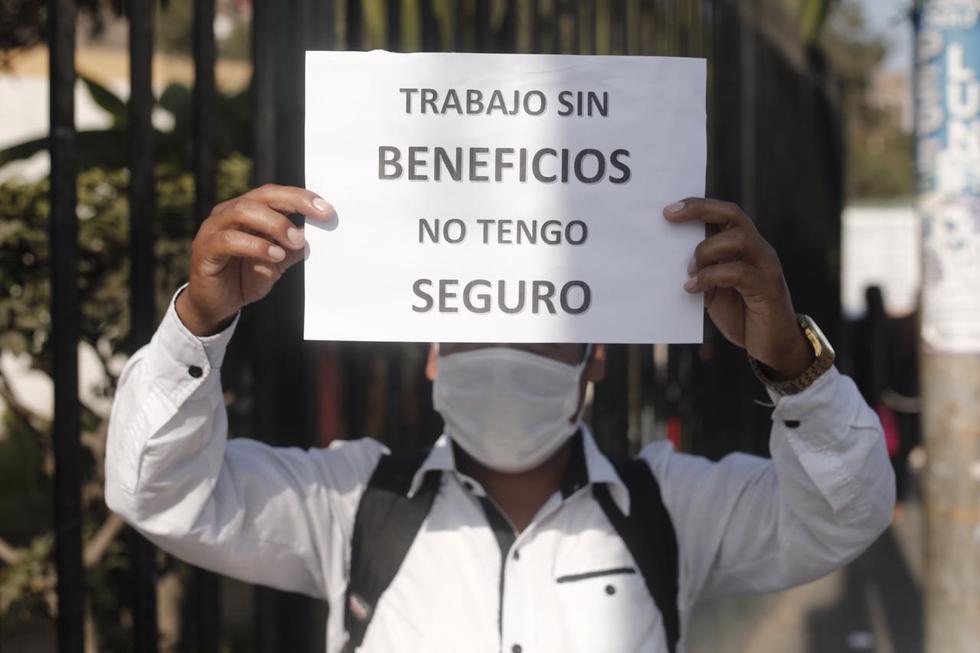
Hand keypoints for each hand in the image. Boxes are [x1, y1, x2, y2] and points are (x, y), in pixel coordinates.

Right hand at [176, 184, 335, 335]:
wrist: (216, 306)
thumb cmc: (245, 278)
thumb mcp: (277, 263)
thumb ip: (292, 248)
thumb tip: (314, 234)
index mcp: (247, 211)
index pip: (274, 194)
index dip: (301, 197)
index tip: (326, 209)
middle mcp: (228, 213)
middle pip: (261, 196)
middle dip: (294, 202)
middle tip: (319, 216)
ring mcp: (213, 229)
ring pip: (243, 211)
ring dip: (275, 224)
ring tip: (295, 241)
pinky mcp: (205, 249)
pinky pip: (229, 240)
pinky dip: (255, 245)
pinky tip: (275, 255)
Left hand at [663, 198, 812, 379]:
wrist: (771, 345)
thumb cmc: (740, 313)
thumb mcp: (713, 289)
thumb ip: (701, 271)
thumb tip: (668, 258)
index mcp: (745, 246)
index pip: (725, 213)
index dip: (698, 206)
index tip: (668, 209)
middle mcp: (758, 249)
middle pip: (733, 215)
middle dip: (700, 210)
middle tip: (670, 217)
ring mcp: (766, 266)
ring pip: (738, 239)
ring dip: (705, 250)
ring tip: (688, 271)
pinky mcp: (768, 288)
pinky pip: (739, 273)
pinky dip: (711, 277)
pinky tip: (692, 288)